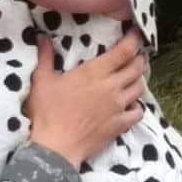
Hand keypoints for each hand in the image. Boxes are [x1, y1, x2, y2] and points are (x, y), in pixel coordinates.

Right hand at [27, 31, 144, 167]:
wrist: (56, 147)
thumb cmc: (48, 112)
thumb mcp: (42, 81)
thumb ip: (45, 57)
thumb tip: (42, 37)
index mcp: (94, 72)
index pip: (124, 51)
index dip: (134, 40)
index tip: (136, 34)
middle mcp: (111, 86)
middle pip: (136, 67)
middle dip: (138, 59)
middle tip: (134, 56)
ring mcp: (118, 106)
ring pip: (139, 87)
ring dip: (138, 80)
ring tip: (133, 78)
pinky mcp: (120, 124)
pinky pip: (138, 112)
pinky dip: (137, 106)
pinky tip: (130, 105)